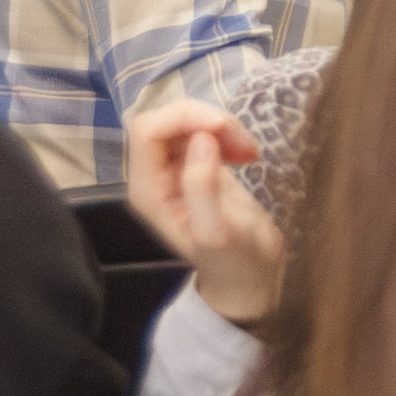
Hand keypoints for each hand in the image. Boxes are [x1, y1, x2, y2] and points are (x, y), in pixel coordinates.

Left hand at [127, 99, 290, 327]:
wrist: (248, 276)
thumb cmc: (234, 261)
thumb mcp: (218, 232)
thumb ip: (203, 187)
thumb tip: (202, 139)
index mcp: (148, 191)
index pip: (146, 131)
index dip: (183, 118)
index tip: (225, 128)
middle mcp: (153, 176)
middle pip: (162, 120)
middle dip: (204, 120)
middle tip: (244, 143)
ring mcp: (172, 169)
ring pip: (183, 121)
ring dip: (220, 126)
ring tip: (249, 152)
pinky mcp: (195, 165)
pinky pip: (200, 131)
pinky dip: (226, 133)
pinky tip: (246, 154)